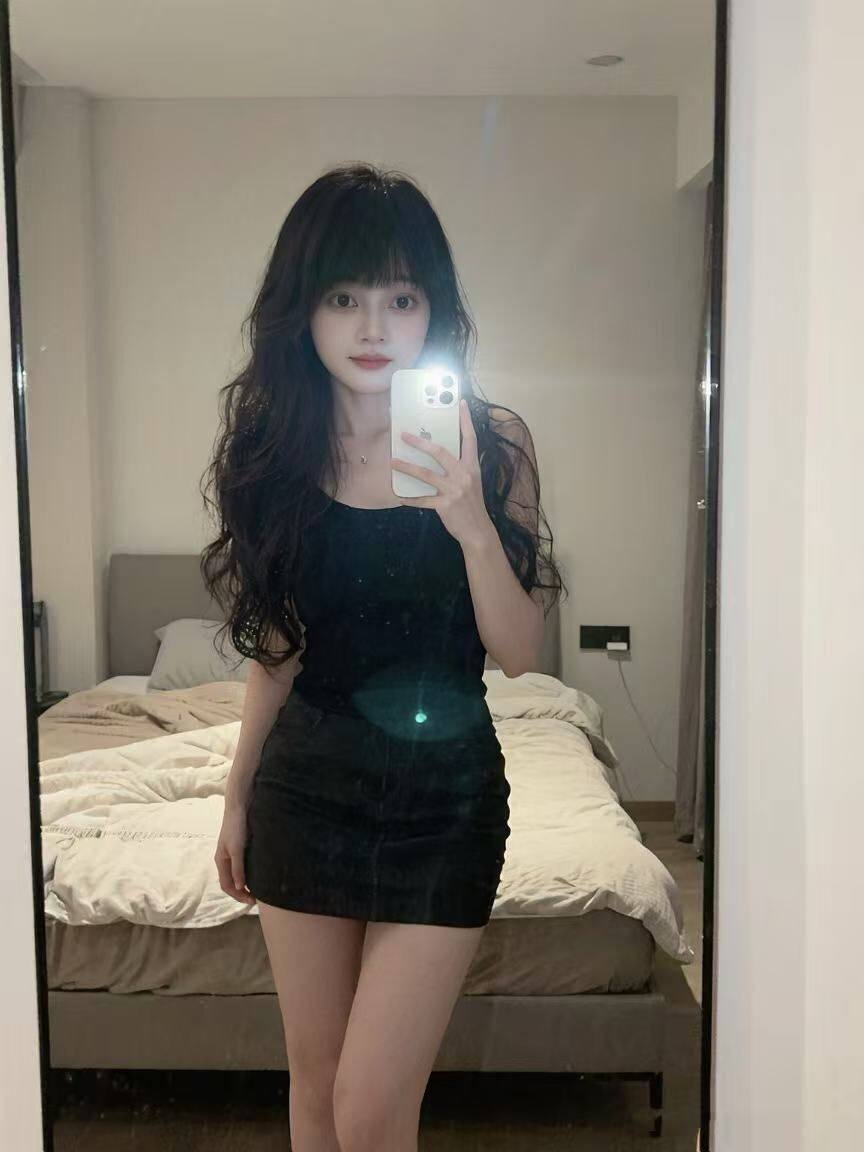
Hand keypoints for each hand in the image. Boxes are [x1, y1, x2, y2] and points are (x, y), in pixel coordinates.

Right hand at [214, 804, 256, 905]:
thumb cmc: (236, 826)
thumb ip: (237, 868)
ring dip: (244, 884)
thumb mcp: (237, 849)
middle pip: (230, 882)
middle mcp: (224, 859)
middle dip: (240, 893)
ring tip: (256, 890)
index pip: (226, 885)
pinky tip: (257, 874)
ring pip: (235, 875)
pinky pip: (241, 866)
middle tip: (255, 899)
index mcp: (221, 861)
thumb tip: (238, 887)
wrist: (239, 806)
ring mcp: (230, 853)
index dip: (237, 896)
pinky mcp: (238, 847)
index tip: (252, 901)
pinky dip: (247, 874)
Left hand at [391, 398, 493, 546]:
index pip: (470, 438)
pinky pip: (423, 500)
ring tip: (393, 461)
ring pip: (426, 474)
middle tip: (404, 435)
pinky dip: (410, 498)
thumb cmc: (472, 505)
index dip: (465, 420)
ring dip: (407, 467)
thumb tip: (438, 454)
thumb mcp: (471, 482)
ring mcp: (454, 490)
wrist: (478, 531)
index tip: (461, 403)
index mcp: (472, 467)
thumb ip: (458, 468)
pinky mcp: (445, 505)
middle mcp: (464, 475)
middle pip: (441, 452)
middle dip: (421, 442)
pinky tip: (399, 496)